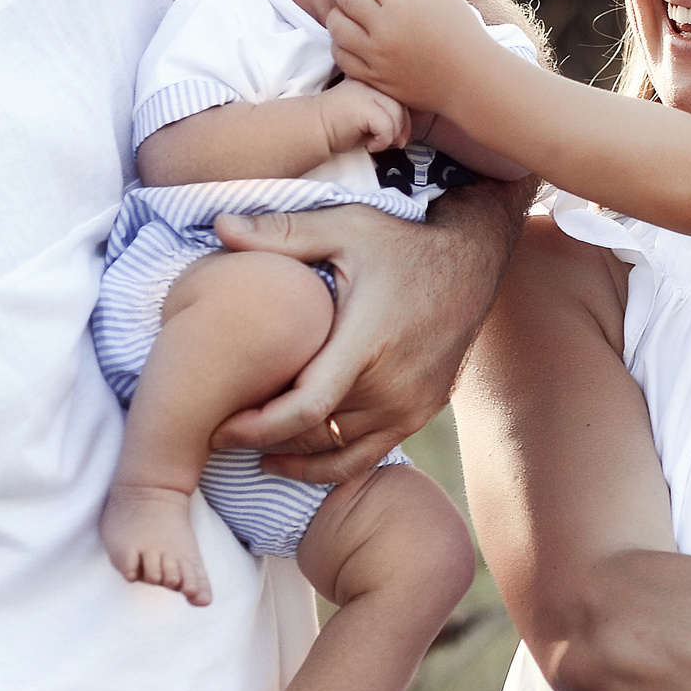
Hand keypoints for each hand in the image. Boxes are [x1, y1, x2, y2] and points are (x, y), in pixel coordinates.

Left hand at [207, 186, 520, 480]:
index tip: (219, 428)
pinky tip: (288, 458)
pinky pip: (365, 457)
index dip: (256, 428)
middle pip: (312, 436)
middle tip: (217, 432)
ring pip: (335, 452)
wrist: (473, 261)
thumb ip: (281, 232)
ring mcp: (410, 406)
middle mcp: (393, 386)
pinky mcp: (419, 413)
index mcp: (367, 344)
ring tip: (248, 442)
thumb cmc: (402, 242)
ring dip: (289, 453)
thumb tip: (219, 225)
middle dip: (261, 439)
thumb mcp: (345, 227)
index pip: (305, 410)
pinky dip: (324, 465)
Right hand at [317, 80, 409, 156]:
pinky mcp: (362, 106)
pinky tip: (370, 146)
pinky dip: (383, 141)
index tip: (398, 135)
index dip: (405, 118)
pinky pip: (387, 126)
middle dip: (404, 128)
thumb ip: (387, 115)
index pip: (401, 96)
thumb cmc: (338, 127)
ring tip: (379, 144)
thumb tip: (405, 133)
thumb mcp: (368, 115)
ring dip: (393, 135)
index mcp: (371, 81)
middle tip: (395, 143)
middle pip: (402, 104)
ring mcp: (365, 92)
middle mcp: (369, 82)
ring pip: (397, 114)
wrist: (311, 130)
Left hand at [325, 0, 491, 113]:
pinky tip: (345, 39)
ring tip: (338, 10)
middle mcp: (384, 25)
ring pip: (337, 27)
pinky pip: (342, 57)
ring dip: (335, 15)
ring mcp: (376, 54)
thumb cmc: (464, 34)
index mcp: (402, 0)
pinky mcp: (374, 77)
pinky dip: (340, 44)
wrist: (473, 79)